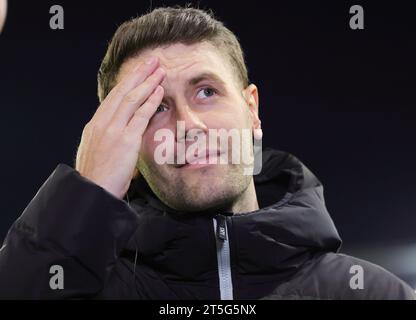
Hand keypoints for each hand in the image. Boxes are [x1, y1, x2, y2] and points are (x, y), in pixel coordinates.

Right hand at [75, 57, 164, 198]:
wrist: (91, 192)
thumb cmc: (96, 178)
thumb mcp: (96, 152)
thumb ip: (107, 139)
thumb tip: (120, 135)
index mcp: (94, 125)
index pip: (113, 98)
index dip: (127, 83)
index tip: (138, 73)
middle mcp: (102, 122)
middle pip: (122, 91)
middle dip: (139, 74)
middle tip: (152, 61)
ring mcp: (113, 130)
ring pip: (131, 98)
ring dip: (147, 82)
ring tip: (160, 70)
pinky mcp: (125, 140)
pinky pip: (140, 115)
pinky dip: (150, 101)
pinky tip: (159, 90)